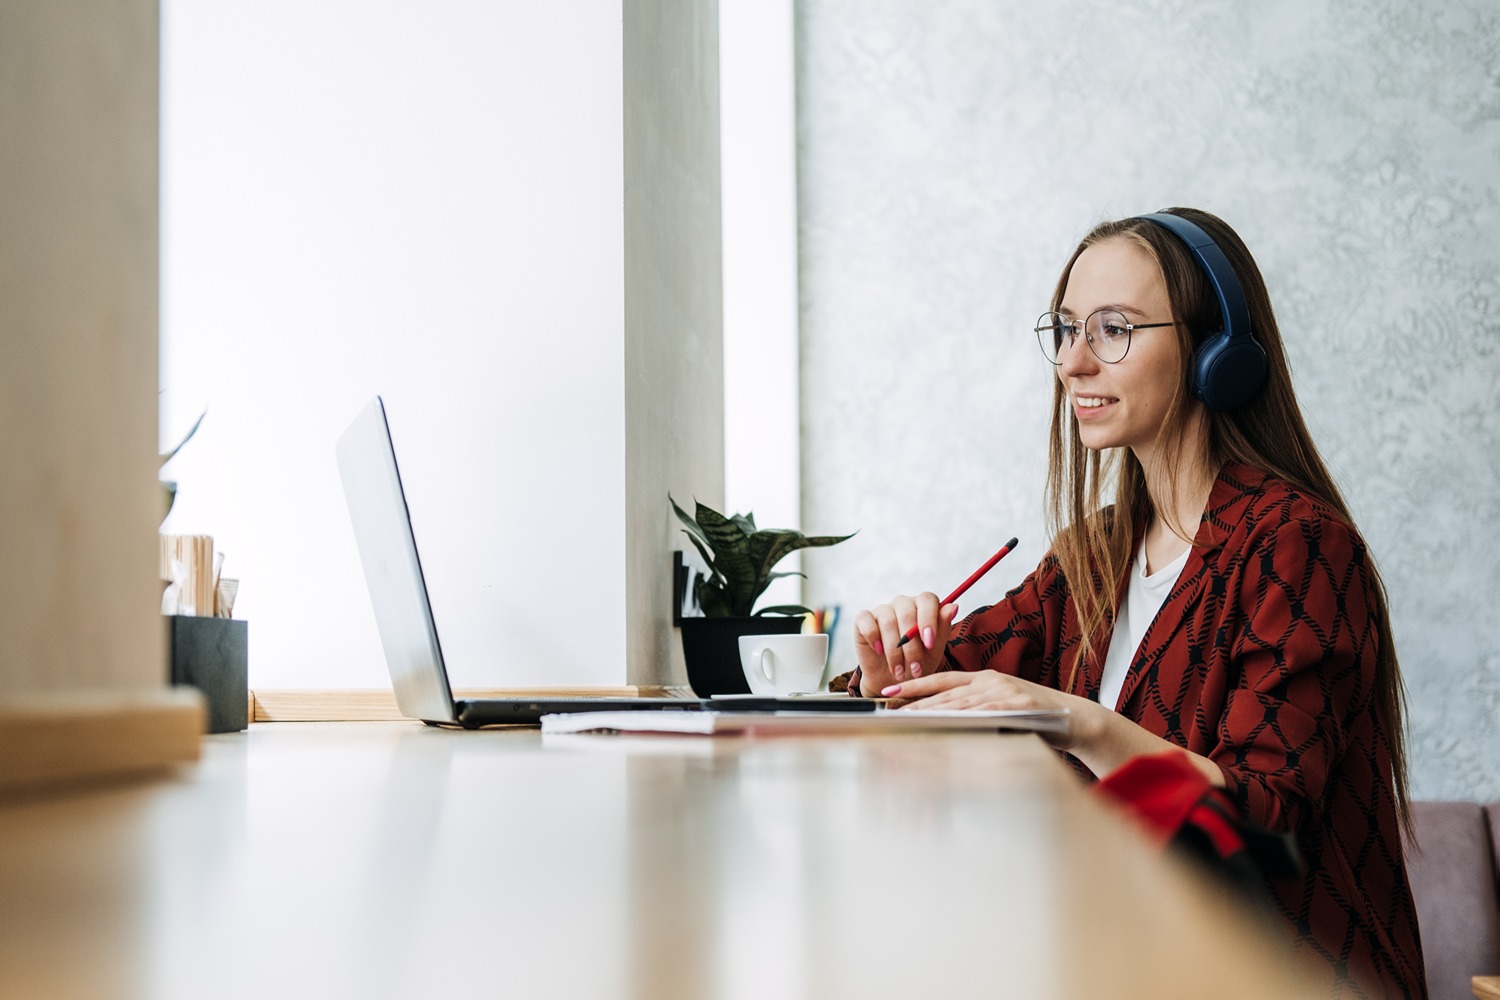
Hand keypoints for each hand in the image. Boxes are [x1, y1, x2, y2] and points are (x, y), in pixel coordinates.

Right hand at [852, 594, 958, 696]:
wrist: (893, 681)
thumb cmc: (916, 663)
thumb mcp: (934, 651)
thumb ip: (943, 628)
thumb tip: (953, 607)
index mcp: (923, 606)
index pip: (928, 599)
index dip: (928, 620)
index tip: (929, 643)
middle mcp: (903, 603)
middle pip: (907, 613)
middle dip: (912, 645)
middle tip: (915, 668)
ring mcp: (882, 610)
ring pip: (888, 622)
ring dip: (894, 651)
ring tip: (899, 671)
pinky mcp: (863, 619)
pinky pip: (867, 622)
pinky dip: (874, 639)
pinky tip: (879, 652)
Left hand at [880, 670, 1092, 751]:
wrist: (1075, 720)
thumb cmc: (1037, 717)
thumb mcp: (1003, 705)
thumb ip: (977, 708)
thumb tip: (944, 720)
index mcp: (986, 678)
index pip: (942, 679)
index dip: (914, 685)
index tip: (888, 692)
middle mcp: (992, 681)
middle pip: (945, 692)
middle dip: (914, 701)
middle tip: (887, 710)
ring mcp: (1005, 692)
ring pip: (959, 703)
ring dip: (930, 712)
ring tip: (906, 721)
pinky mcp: (1017, 705)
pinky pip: (982, 713)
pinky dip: (961, 720)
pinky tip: (943, 726)